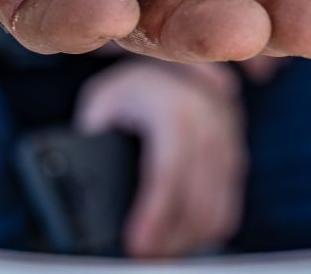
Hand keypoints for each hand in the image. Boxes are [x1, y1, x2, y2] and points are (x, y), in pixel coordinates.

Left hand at [75, 60, 245, 256]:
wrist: (169, 57)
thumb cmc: (129, 86)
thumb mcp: (100, 104)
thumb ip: (92, 139)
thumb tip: (74, 184)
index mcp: (172, 102)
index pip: (168, 170)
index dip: (154, 213)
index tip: (137, 246)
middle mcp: (209, 117)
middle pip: (197, 197)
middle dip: (169, 239)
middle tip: (143, 259)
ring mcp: (228, 136)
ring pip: (218, 206)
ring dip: (189, 240)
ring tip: (159, 256)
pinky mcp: (236, 151)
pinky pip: (229, 202)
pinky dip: (206, 228)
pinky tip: (184, 240)